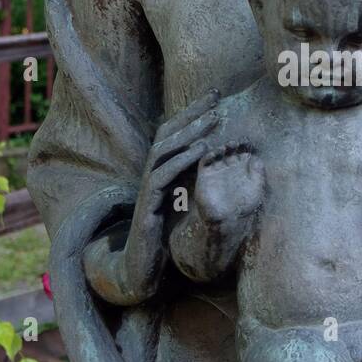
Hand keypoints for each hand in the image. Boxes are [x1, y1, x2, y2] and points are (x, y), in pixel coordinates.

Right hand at [121, 89, 218, 297]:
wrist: (142, 266)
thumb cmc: (165, 235)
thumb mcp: (183, 201)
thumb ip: (193, 180)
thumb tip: (219, 159)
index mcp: (160, 171)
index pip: (174, 133)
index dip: (192, 113)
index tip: (216, 96)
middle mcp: (151, 174)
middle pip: (168, 134)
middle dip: (193, 114)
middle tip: (216, 98)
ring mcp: (147, 188)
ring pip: (165, 151)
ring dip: (190, 134)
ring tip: (214, 120)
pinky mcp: (148, 204)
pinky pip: (163, 176)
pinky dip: (183, 161)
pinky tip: (202, 152)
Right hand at [193, 145, 264, 226]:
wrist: (226, 219)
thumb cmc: (244, 205)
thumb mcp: (256, 188)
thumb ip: (258, 173)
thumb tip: (257, 157)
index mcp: (242, 170)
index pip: (242, 153)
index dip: (245, 146)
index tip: (247, 141)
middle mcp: (229, 169)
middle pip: (230, 151)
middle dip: (233, 145)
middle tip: (236, 143)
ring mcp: (216, 171)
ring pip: (218, 154)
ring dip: (222, 148)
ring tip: (227, 147)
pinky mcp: (205, 176)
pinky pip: (205, 162)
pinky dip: (209, 155)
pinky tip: (216, 153)